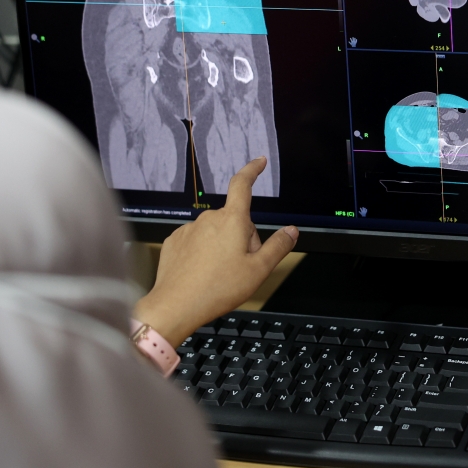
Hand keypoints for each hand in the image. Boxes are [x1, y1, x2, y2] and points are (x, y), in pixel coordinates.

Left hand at [132, 157, 297, 347]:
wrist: (176, 306)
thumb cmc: (217, 288)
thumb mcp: (258, 270)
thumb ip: (278, 246)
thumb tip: (291, 231)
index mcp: (232, 221)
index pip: (242, 184)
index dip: (252, 170)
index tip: (259, 162)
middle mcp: (209, 219)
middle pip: (235, 220)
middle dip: (242, 238)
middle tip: (241, 266)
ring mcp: (190, 229)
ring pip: (215, 232)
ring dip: (222, 247)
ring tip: (219, 274)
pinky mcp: (175, 241)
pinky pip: (196, 241)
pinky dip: (202, 254)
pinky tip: (203, 273)